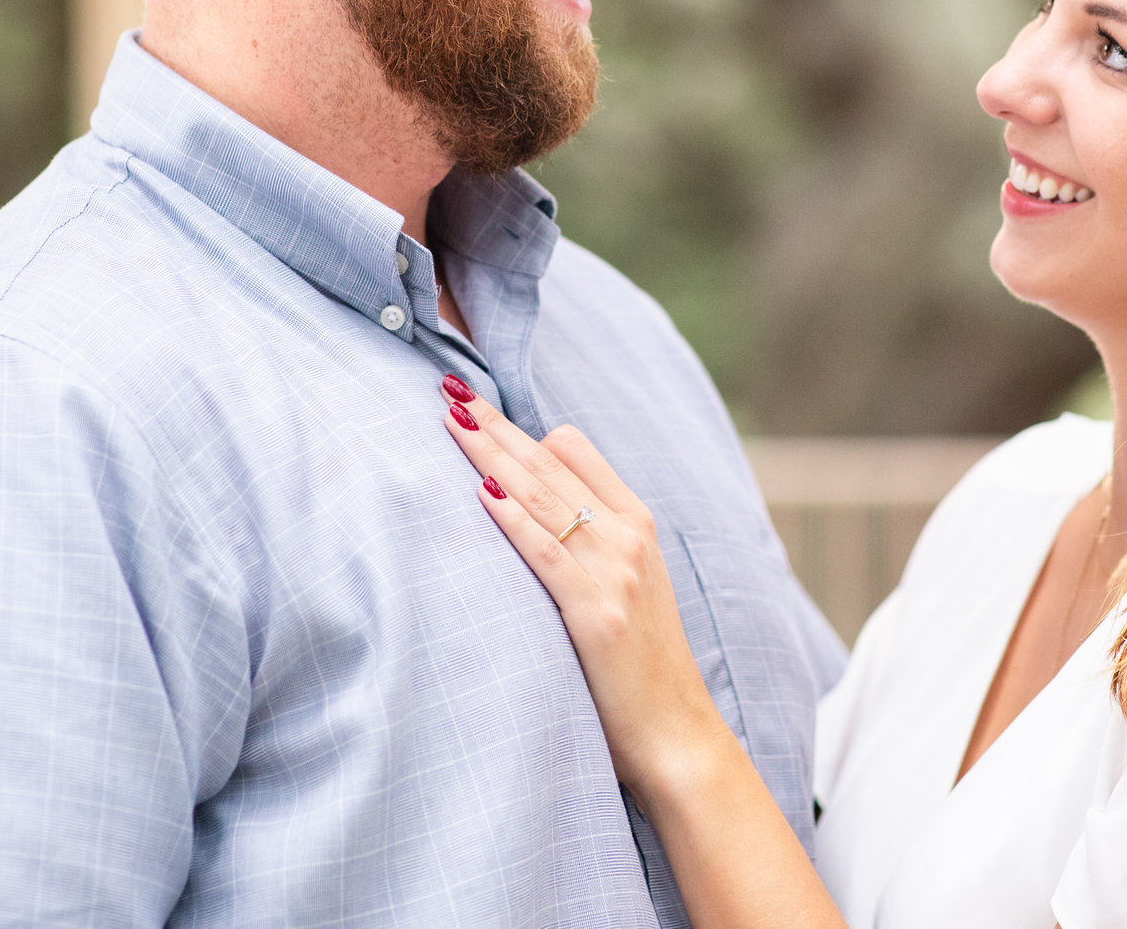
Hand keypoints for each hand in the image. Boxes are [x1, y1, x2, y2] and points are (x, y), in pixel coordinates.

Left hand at [441, 390, 734, 800]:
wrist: (676, 734)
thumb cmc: (640, 666)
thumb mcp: (630, 588)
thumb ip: (593, 544)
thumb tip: (533, 508)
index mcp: (637, 523)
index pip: (576, 449)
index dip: (523, 427)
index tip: (478, 407)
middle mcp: (629, 536)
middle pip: (550, 463)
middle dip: (496, 426)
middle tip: (450, 392)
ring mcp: (616, 572)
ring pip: (544, 495)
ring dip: (492, 454)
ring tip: (451, 422)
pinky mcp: (597, 612)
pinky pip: (546, 551)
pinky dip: (512, 518)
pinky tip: (480, 494)